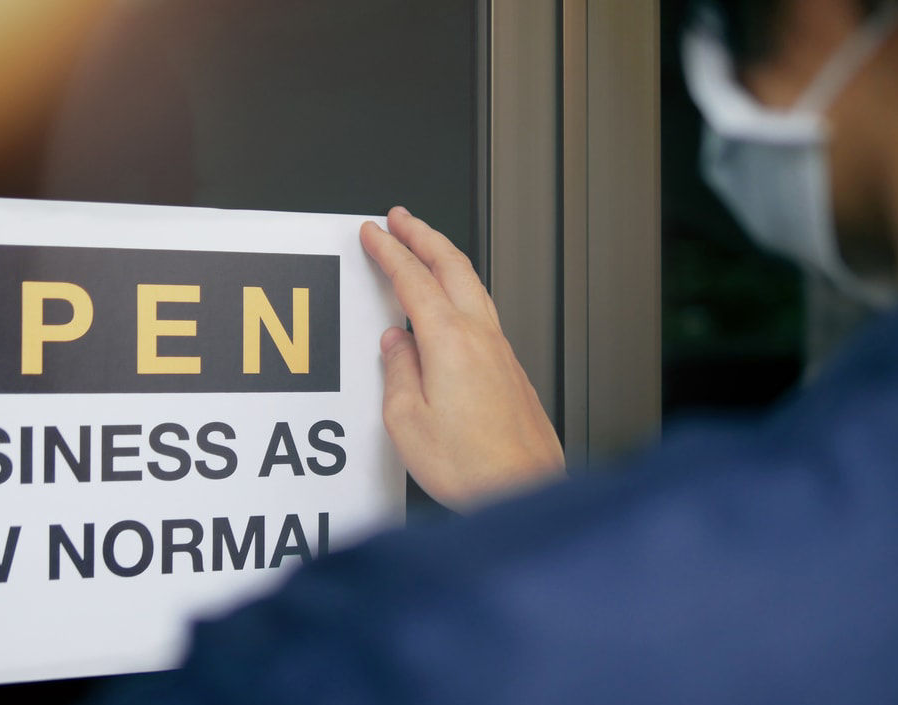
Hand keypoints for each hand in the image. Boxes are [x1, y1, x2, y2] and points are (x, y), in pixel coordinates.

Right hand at [360, 207, 564, 510]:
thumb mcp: (407, 421)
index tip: (373, 232)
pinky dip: (462, 290)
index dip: (390, 250)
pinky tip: (453, 305)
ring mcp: (502, 352)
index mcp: (449, 342)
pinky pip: (484, 312)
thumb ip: (398, 373)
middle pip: (452, 265)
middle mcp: (481, 338)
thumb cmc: (473, 467)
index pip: (414, 279)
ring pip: (474, 285)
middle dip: (423, 234)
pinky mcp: (512, 371)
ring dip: (446, 257)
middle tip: (400, 218)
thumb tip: (394, 345)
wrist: (523, 491)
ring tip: (426, 248)